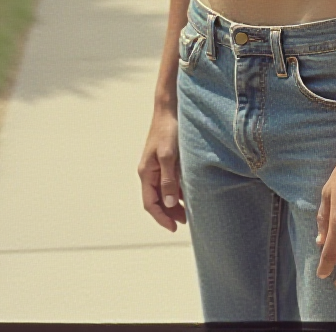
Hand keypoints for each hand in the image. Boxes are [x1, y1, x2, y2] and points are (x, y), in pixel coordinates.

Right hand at [137, 106, 186, 231]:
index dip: (161, 217)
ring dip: (174, 203)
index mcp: (146, 173)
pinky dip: (178, 190)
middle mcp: (149, 172)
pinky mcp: (166, 159)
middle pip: (156, 200)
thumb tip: (170, 203)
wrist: (170, 108)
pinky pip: (169, 181)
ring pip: (163, 191)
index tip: (174, 228)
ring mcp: (157, 166)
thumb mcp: (169, 156)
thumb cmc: (169, 130)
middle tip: (185, 222)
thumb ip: (169, 180)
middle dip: (169, 213)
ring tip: (188, 212)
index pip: (150, 203)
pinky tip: (189, 193)